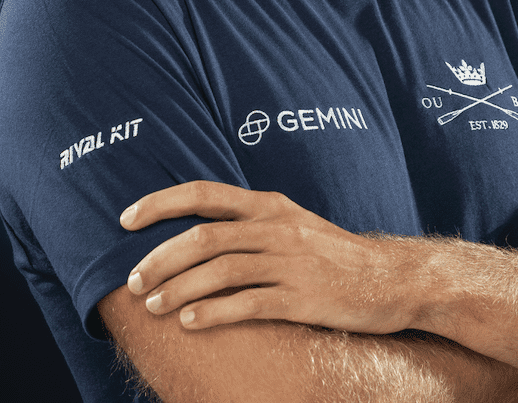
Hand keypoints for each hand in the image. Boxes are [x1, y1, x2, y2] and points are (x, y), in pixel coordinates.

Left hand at [120, 181, 417, 332]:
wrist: (391, 278)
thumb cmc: (334, 254)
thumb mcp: (293, 224)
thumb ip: (250, 223)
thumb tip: (197, 229)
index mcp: (270, 206)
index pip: (204, 194)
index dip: (160, 203)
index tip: (125, 219)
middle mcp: (277, 228)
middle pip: (204, 237)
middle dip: (160, 258)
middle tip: (134, 280)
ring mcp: (290, 262)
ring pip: (219, 271)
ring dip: (178, 289)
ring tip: (153, 307)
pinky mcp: (302, 298)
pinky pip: (247, 304)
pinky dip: (212, 313)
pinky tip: (190, 323)